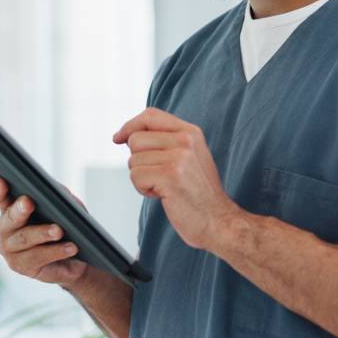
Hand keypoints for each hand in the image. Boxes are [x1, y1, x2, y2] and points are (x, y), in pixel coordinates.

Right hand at [0, 177, 87, 286]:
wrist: (74, 257)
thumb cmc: (65, 225)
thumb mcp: (63, 206)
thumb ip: (57, 195)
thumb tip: (55, 193)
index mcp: (10, 207)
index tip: (1, 182)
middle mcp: (5, 227)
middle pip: (9, 217)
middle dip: (19, 210)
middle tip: (28, 202)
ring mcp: (9, 248)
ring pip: (24, 238)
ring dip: (42, 233)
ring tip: (58, 230)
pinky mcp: (20, 266)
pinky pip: (37, 257)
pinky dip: (55, 251)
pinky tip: (69, 247)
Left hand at [113, 107, 238, 250]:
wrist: (218, 221)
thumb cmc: (199, 194)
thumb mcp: (189, 157)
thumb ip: (166, 141)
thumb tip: (127, 135)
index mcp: (191, 132)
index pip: (150, 115)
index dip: (130, 125)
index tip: (118, 138)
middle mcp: (186, 140)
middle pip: (136, 139)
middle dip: (139, 160)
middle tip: (159, 176)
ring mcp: (179, 157)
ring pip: (133, 160)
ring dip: (142, 178)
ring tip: (165, 187)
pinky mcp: (170, 176)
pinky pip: (136, 176)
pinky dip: (143, 189)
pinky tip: (163, 195)